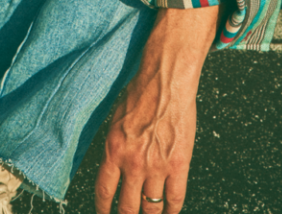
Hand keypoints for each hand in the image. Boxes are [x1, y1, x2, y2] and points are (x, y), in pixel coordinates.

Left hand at [95, 62, 197, 213]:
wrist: (166, 82)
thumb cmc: (141, 93)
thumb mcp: (115, 121)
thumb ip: (115, 146)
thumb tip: (114, 165)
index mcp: (113, 151)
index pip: (104, 192)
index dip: (103, 210)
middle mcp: (133, 163)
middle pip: (127, 207)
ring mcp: (157, 166)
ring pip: (151, 206)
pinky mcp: (179, 164)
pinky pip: (175, 197)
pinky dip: (172, 210)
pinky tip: (169, 212)